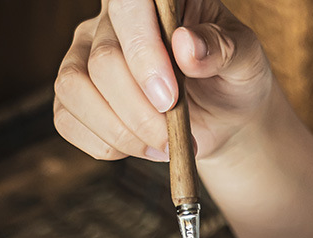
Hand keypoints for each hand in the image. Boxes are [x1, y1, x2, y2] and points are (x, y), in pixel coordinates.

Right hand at [53, 0, 272, 162]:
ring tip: (162, 147)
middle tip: (173, 136)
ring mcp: (86, 56)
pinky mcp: (75, 96)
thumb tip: (187, 46)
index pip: (128, 5)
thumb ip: (222, 48)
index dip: (143, 52)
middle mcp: (111, 22)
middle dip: (140, 113)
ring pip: (75, 90)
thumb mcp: (245, 59)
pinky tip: (139, 148)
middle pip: (102, 62)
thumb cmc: (231, 78)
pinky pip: (67, 120)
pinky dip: (105, 145)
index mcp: (154, 0)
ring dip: (121, 133)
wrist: (222, 117)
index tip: (169, 98)